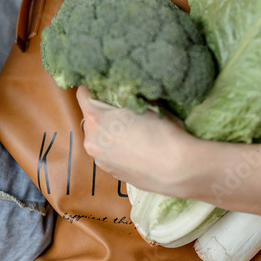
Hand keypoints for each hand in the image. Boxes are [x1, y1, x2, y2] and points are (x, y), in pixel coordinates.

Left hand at [75, 86, 197, 196]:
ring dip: (110, 132)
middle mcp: (92, 141)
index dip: (92, 88)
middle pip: (91, 119)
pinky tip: (136, 148)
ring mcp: (100, 161)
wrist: (177, 170)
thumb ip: (129, 99)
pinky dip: (117, 148)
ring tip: (133, 132)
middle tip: (123, 110)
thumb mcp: (147, 106)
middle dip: (104, 112)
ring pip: (100, 138)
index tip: (102, 87)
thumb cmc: (163, 134)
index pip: (83, 95)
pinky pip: (109, 154)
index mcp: (97, 120)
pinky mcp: (112, 173)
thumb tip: (127, 94)